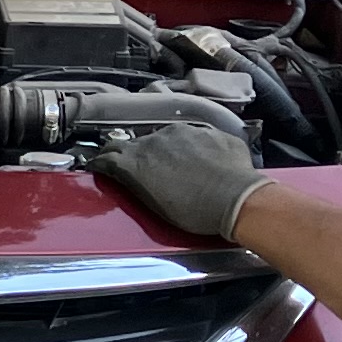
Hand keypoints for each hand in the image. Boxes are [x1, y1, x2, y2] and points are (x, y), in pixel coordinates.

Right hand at [93, 124, 266, 242]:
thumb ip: (136, 180)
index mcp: (137, 158)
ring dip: (169, 149)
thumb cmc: (194, 210)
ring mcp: (184, 132)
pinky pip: (196, 138)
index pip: (110, 152)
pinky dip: (195, 148)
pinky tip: (204, 164)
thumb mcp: (154, 202)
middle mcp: (156, 138)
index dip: (106, 159)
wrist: (237, 200)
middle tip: (146, 170)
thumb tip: (127, 171)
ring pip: (168, 137)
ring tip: (180, 167)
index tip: (104, 165)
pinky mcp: (209, 131)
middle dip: (139, 155)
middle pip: (139, 143)